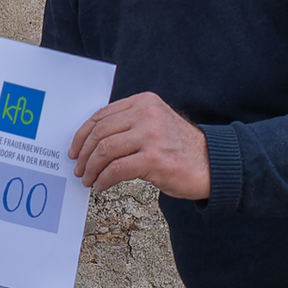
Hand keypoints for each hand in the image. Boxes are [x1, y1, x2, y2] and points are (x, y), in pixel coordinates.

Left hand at [70, 92, 210, 200]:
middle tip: (79, 168)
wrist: (213, 163)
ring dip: (91, 169)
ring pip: (104, 151)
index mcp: (144, 102)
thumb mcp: (155, 124)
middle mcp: (146, 114)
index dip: (82, 134)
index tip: (75, 149)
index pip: (101, 115)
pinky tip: (102, 186)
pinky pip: (116, 169)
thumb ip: (129, 124)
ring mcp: (150, 135)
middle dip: (84, 154)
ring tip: (89, 180)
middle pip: (99, 133)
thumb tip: (94, 142)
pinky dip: (104, 180)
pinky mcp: (153, 159)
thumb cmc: (180, 148)